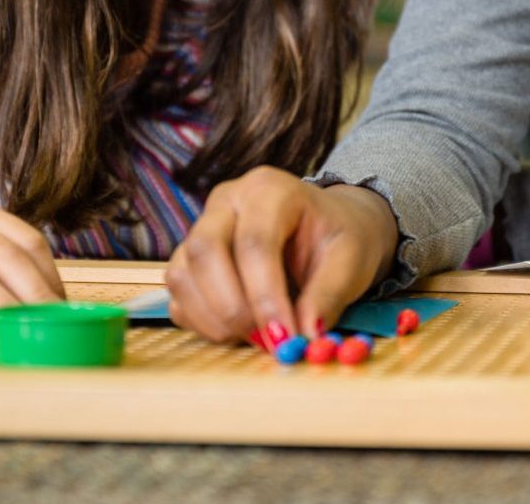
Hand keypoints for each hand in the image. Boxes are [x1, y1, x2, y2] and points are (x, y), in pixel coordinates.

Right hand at [166, 166, 398, 344]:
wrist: (327, 227)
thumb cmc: (338, 237)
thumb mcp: (350, 260)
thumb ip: (328, 295)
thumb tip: (305, 335)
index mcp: (270, 190)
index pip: (255, 242)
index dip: (265, 296)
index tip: (283, 338)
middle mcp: (229, 200)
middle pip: (205, 250)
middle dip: (230, 306)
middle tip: (264, 340)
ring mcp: (203, 226)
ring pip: (183, 273)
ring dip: (213, 318)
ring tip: (255, 337)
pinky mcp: (191, 257)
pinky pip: (179, 294)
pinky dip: (201, 322)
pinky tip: (238, 331)